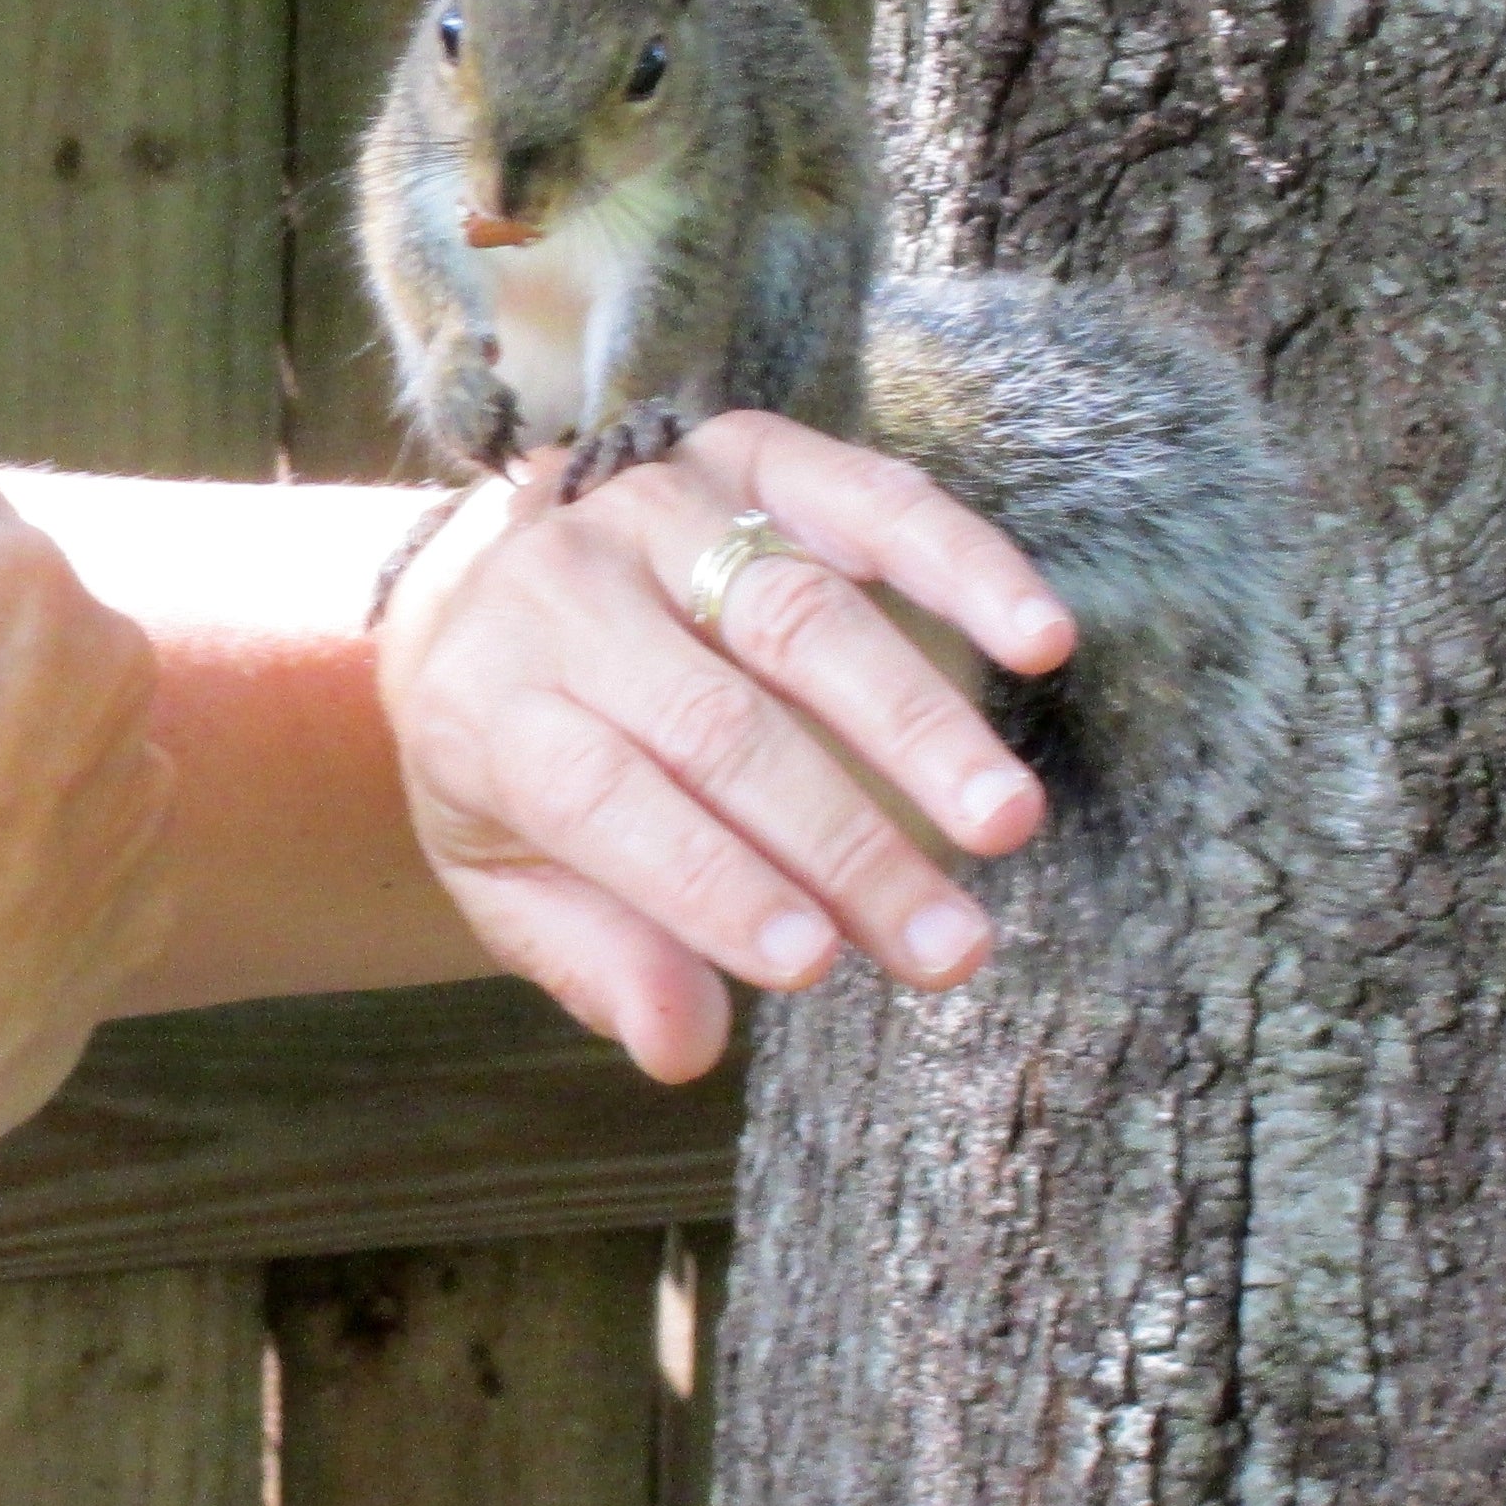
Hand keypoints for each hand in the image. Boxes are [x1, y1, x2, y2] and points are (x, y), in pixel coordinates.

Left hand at [373, 411, 1076, 1084]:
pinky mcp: (746, 455)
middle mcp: (563, 592)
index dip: (708, 881)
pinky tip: (1038, 638)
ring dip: (914, 723)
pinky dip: (959, 561)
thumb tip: (680, 1049)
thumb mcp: (502, 872)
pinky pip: (863, 499)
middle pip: (718, 724)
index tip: (815, 964)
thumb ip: (590, 957)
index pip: (602, 797)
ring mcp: (657, 509)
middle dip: (842, 844)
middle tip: (951, 947)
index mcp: (489, 704)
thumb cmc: (512, 761)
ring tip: (1004, 825)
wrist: (467, 581)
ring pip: (799, 616)